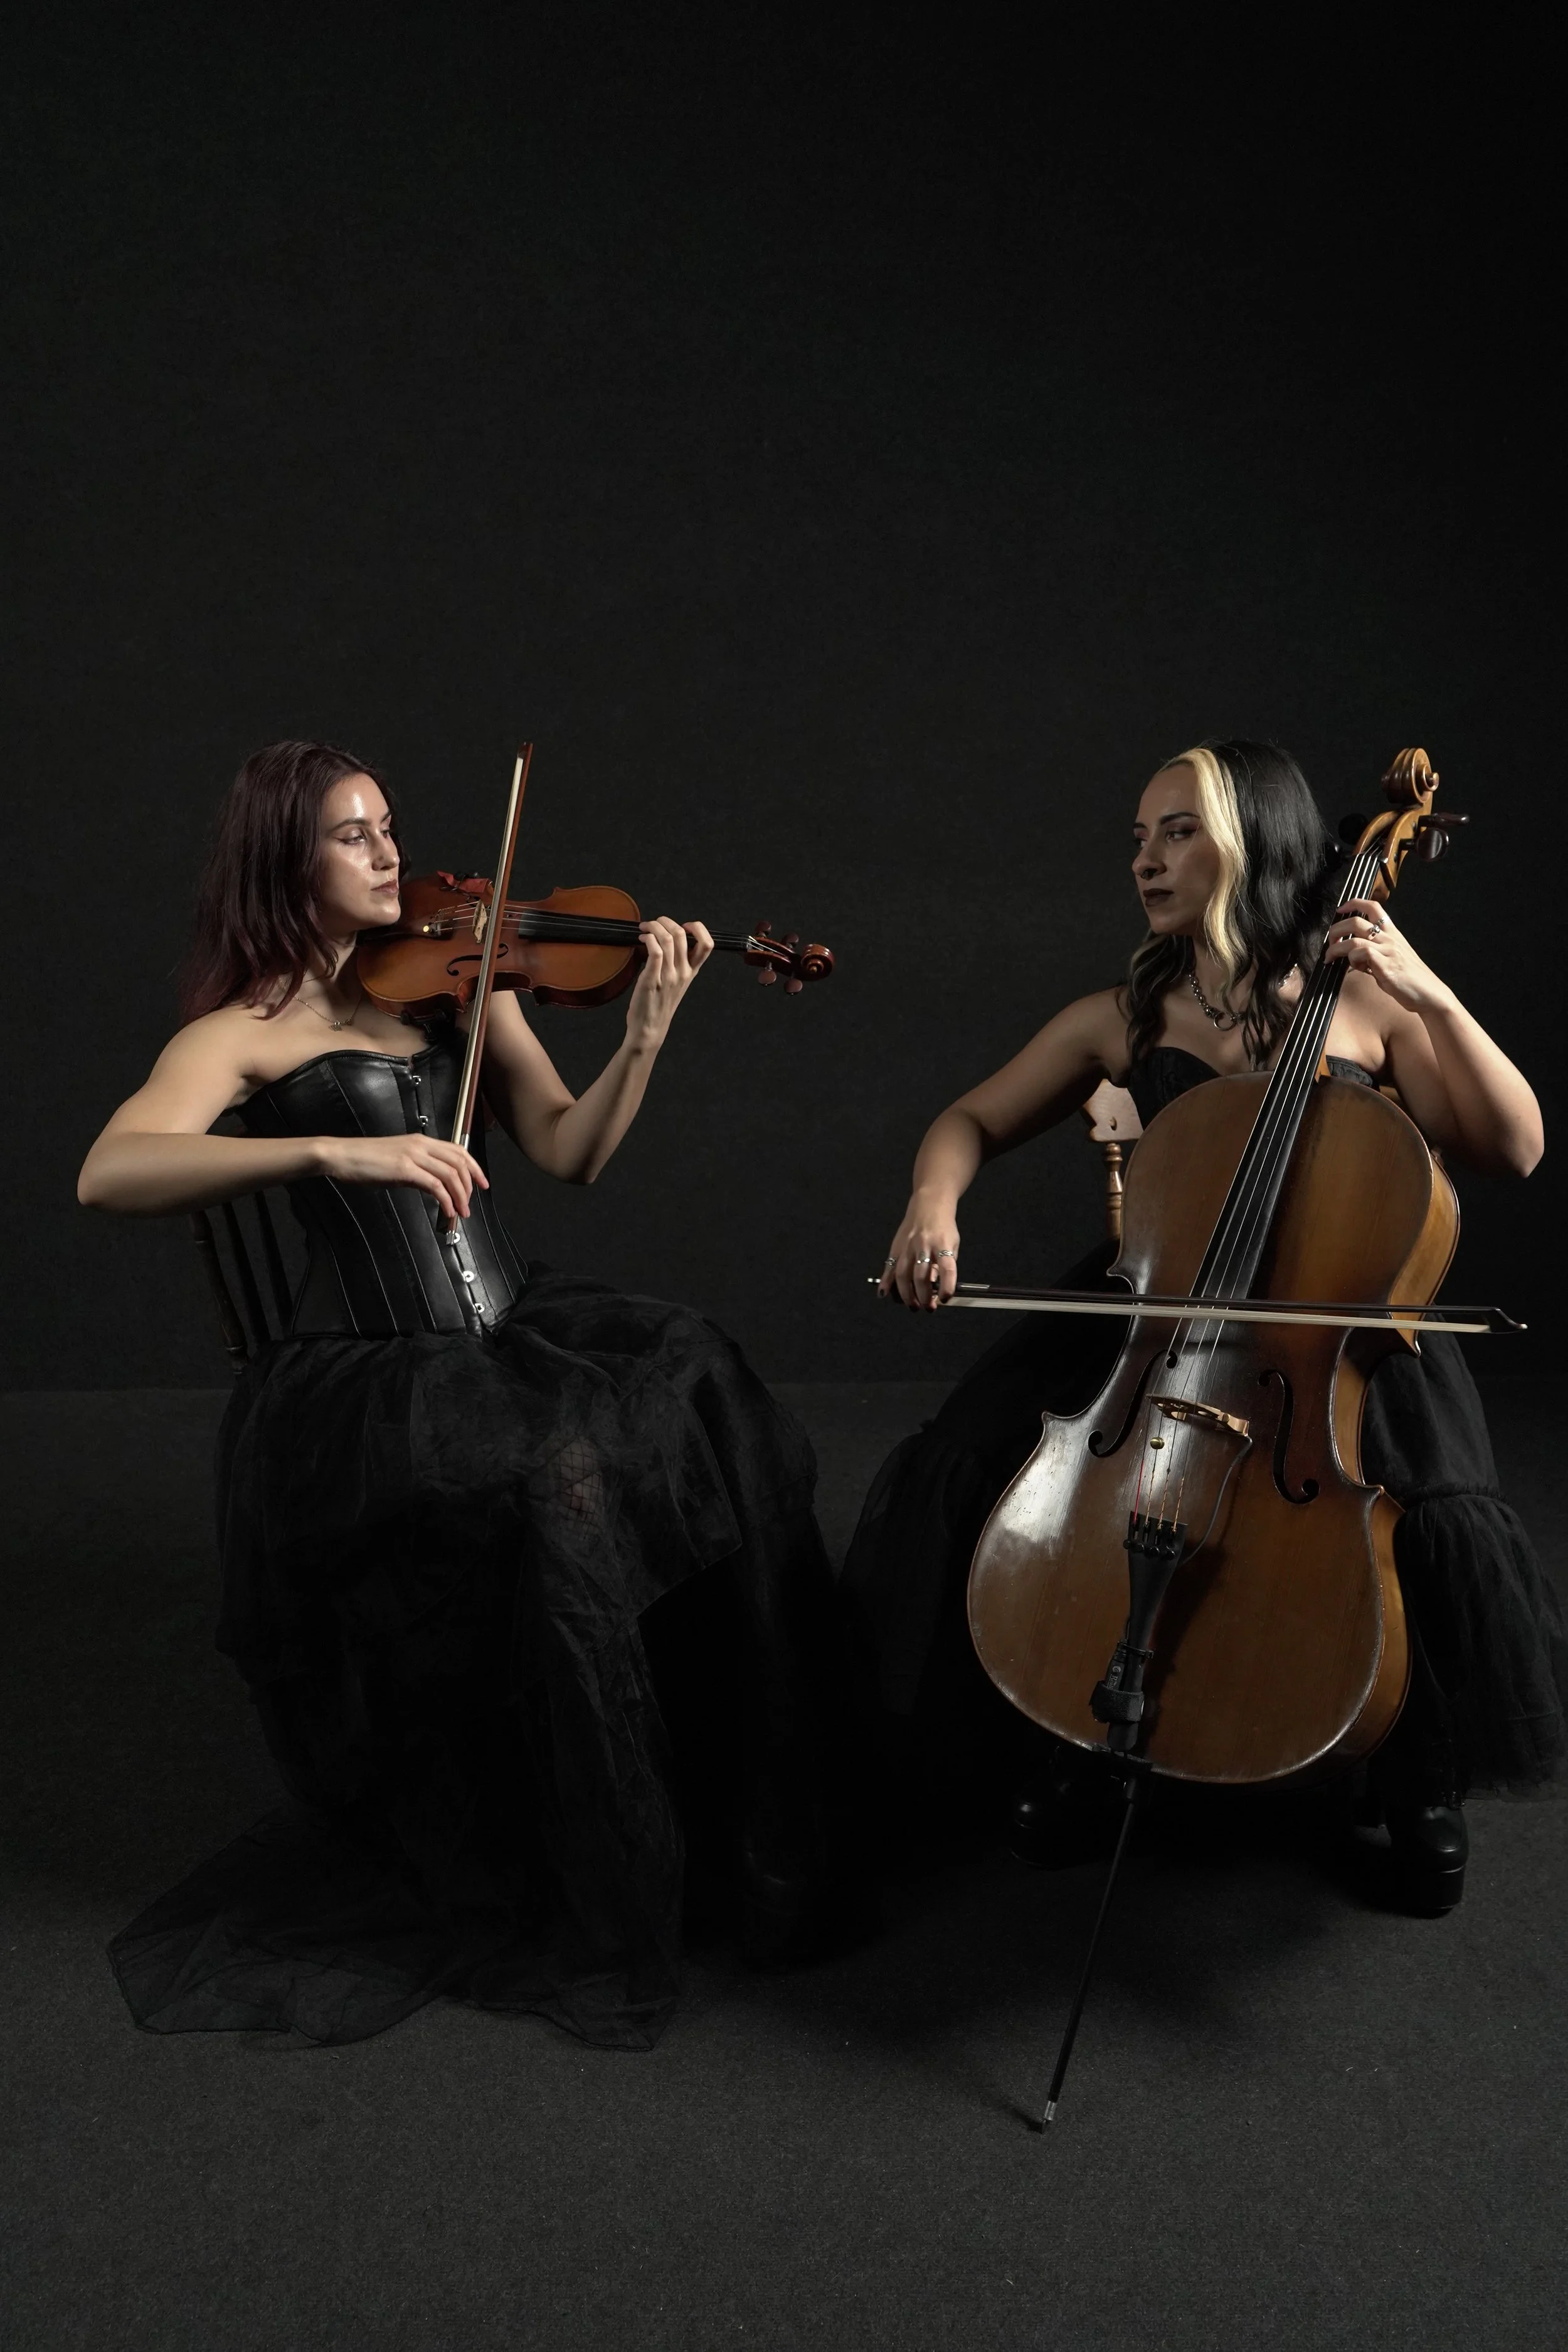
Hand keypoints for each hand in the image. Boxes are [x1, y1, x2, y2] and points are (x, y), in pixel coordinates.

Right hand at [318, 1133, 488, 1223]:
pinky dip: (446, 1200)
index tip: (482, 1183)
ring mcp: (413, 1155)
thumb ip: (418, 1170)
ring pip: (450, 1174)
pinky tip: (447, 1210)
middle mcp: (421, 1145)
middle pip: (459, 1162)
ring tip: (461, 1212)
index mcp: (421, 1141)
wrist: (343, 1155)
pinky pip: (434, 1185)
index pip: (458, 1150)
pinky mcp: (404, 1169)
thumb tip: (434, 1186)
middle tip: (470, 1203)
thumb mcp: (398, 1161)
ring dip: (460, 1195)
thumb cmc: (366, 1160)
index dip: (474, 1167)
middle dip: (470, 1185)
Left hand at [624, 918, 713, 1049]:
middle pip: (682, 935)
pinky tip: (641, 939)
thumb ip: (678, 963)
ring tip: (644, 928)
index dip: (698, 928)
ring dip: (653, 927)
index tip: (684, 925)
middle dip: (666, 921)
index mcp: (691, 972)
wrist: (649, 1029)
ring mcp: (668, 977)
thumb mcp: (677, 983)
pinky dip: (648, 939)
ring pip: (667, 939)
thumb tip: (669, 940)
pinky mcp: (651, 980)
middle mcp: (683, 973)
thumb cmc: (660, 1005)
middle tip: (653, 922)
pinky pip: (654, 952)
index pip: (707, 944)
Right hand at [878, 1204, 960, 1311]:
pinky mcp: (896, 1247)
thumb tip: (934, 1290)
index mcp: (943, 1244)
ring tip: (912, 1305)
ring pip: (903, 1274)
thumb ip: (944, 1267)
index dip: (946, 1286)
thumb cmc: (943, 1228)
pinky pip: (889, 1267)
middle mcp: (924, 1245)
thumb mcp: (951, 1245)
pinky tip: (884, 1293)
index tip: (945, 1299)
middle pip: (921, 1275)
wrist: (928, 1205)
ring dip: (906, 1294)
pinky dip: (885, 1282)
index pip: (947, 1268)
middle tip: (927, 1307)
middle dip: (923, 1296)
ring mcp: (908, 1246)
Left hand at [1324, 899, 1452, 1014]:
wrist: (1429, 993)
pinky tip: (1355, 969)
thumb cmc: (1410, 979)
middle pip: (1356, 921)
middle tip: (1330, 942)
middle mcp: (1390, 938)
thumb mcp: (1390, 959)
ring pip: (1354, 939)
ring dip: (1336, 948)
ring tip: (1331, 957)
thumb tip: (1352, 956)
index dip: (1354, 903)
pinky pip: (1361, 954)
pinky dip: (1351, 960)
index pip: (1374, 907)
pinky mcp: (1386, 966)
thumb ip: (1372, 954)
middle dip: (1336, 929)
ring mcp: (1388, 951)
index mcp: (1392, 933)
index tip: (1341, 909)